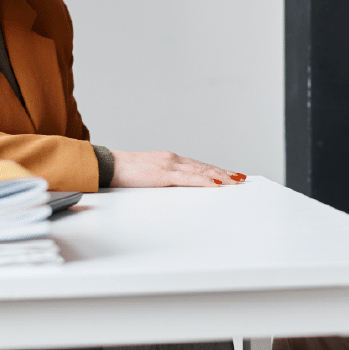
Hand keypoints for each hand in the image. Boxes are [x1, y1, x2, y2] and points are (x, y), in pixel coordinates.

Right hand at [109, 150, 245, 187]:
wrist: (108, 166)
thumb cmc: (124, 172)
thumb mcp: (148, 175)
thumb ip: (162, 179)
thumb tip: (173, 188)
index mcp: (170, 161)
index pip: (198, 166)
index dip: (215, 170)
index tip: (229, 174)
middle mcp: (173, 160)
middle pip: (204, 167)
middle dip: (224, 172)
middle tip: (240, 177)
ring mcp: (170, 166)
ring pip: (201, 171)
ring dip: (220, 175)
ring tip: (235, 180)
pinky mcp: (164, 174)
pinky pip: (189, 178)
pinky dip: (205, 180)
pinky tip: (216, 183)